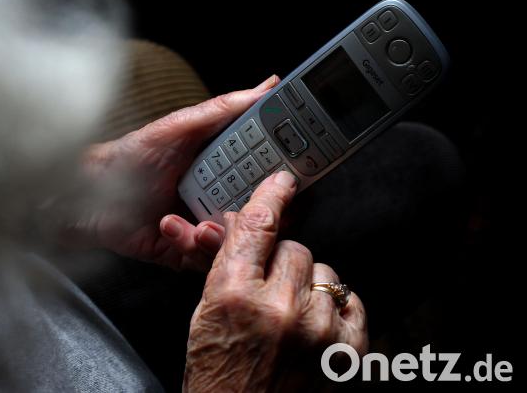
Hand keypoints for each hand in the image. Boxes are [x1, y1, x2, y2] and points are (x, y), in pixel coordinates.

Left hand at [78, 75, 279, 269]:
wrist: (88, 196)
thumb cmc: (130, 157)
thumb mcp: (179, 127)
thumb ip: (223, 109)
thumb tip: (267, 85)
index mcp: (226, 167)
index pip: (270, 175)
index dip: (285, 179)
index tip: (293, 179)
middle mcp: (220, 198)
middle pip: (261, 213)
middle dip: (260, 214)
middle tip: (243, 206)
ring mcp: (204, 228)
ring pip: (239, 241)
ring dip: (222, 231)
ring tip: (202, 222)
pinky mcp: (186, 252)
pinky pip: (207, 259)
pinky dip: (194, 245)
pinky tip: (171, 226)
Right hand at [184, 171, 367, 391]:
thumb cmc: (216, 375)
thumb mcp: (204, 315)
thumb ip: (222, 264)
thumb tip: (231, 222)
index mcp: (234, 295)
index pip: (258, 225)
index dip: (271, 196)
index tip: (282, 181)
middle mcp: (279, 309)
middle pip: (294, 247)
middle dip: (279, 261)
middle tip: (267, 288)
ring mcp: (317, 331)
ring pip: (323, 272)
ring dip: (305, 286)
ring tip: (287, 316)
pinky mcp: (346, 351)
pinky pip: (350, 299)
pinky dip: (334, 306)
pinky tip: (313, 324)